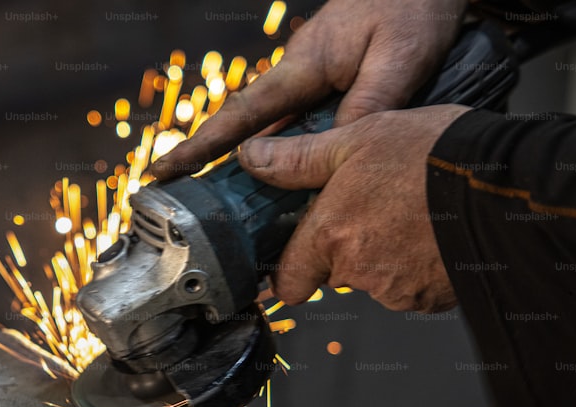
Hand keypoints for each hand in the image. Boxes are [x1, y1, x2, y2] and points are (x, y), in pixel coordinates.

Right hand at [150, 0, 466, 178]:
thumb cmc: (412, 7)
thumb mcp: (398, 57)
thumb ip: (368, 104)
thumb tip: (334, 153)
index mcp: (302, 67)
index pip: (241, 114)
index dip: (201, 146)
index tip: (163, 169)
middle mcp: (298, 77)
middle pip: (249, 131)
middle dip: (214, 166)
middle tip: (185, 203)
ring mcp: (312, 82)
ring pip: (278, 134)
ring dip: (259, 170)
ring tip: (245, 217)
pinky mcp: (330, 86)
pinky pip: (303, 129)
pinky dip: (293, 158)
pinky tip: (298, 187)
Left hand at [238, 104, 470, 312]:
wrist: (507, 183)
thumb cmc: (432, 155)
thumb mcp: (357, 139)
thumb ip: (297, 158)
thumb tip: (251, 157)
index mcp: (331, 237)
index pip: (289, 282)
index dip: (289, 272)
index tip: (295, 259)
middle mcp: (360, 273)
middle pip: (336, 273)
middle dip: (347, 246)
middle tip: (374, 205)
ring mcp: (398, 291)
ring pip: (376, 279)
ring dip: (386, 254)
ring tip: (411, 211)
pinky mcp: (434, 300)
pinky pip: (413, 286)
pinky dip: (418, 265)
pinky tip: (434, 230)